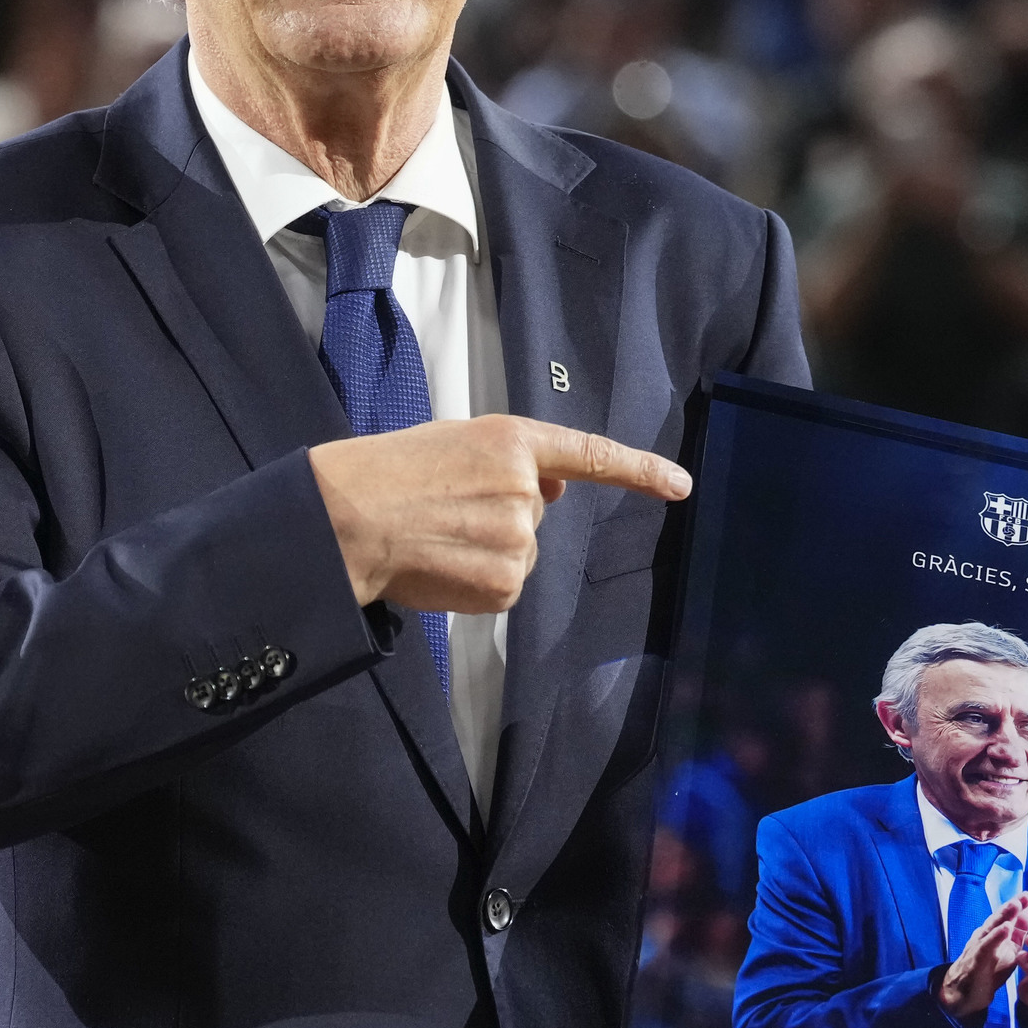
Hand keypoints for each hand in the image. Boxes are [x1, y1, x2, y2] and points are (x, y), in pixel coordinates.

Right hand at [308, 414, 688, 613]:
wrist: (348, 518)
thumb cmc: (390, 474)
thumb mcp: (455, 444)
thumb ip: (512, 462)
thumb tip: (557, 488)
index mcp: (513, 441)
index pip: (590, 455)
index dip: (640, 471)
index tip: (680, 485)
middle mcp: (526, 487)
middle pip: (535, 514)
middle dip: (499, 517)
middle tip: (444, 511)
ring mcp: (519, 537)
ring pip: (519, 552)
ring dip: (485, 551)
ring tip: (435, 537)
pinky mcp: (506, 582)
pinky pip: (505, 586)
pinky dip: (475, 582)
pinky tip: (440, 565)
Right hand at [935, 891, 1027, 1021]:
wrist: (966, 992)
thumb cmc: (989, 969)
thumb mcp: (1009, 949)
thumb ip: (1019, 931)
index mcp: (995, 934)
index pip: (1007, 917)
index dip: (1018, 906)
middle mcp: (985, 935)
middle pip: (999, 918)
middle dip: (1012, 906)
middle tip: (1025, 896)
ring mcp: (979, 945)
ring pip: (991, 928)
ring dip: (1004, 916)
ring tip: (1016, 905)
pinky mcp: (976, 959)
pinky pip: (986, 946)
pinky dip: (996, 936)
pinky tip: (1005, 929)